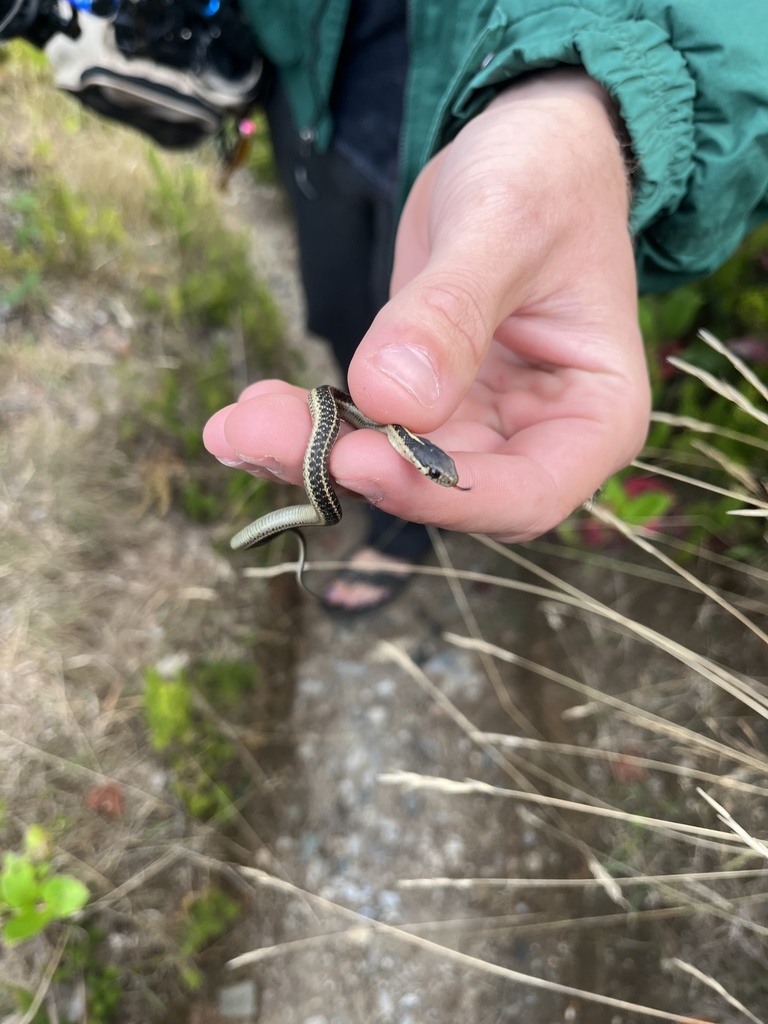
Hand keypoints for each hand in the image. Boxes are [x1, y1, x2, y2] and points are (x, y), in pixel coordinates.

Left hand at [204, 69, 649, 541]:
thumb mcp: (506, 225)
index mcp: (594, 416)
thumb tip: (393, 398)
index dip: (440, 495)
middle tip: (256, 436)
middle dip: (345, 468)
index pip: (526, 494)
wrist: (525, 150)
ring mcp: (477, 427)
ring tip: (234, 426)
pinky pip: (365, 429)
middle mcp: (535, 439)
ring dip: (308, 453)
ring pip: (389, 467)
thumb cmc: (546, 177)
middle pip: (440, 489)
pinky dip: (306, 426)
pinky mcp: (426, 406)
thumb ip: (451, 314)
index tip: (357, 461)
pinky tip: (248, 413)